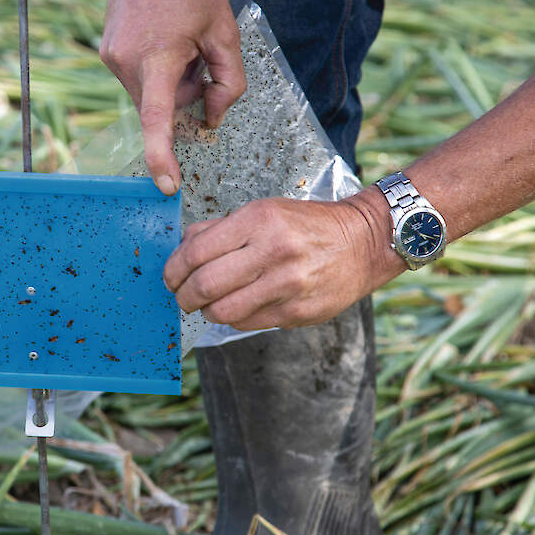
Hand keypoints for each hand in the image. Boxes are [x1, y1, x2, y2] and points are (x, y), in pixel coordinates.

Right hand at [100, 0, 245, 194]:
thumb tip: (212, 120)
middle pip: (160, 108)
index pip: (157, 119)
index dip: (162, 156)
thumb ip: (228, 85)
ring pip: (148, 96)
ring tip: (179, 46)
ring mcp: (112, 57)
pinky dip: (155, 73)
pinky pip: (136, 80)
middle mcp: (126, 61)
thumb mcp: (225, 35)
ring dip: (168, 84)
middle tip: (197, 61)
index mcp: (157, 57)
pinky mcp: (107, 52)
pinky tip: (164, 42)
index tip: (166, 185)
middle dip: (182, 97)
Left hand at [163, 193, 405, 329]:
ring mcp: (287, 285)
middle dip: (183, 296)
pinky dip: (233, 319)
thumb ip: (219, 230)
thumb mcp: (263, 211)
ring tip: (207, 305)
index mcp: (259, 220)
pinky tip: (237, 307)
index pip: (196, 252)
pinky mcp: (297, 312)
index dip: (174, 270)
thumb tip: (181, 250)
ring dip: (206, 312)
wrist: (363, 241)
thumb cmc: (305, 225)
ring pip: (223, 312)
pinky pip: (247, 323)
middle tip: (182, 297)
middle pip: (205, 286)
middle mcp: (273, 252)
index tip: (171, 278)